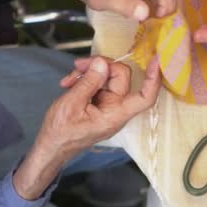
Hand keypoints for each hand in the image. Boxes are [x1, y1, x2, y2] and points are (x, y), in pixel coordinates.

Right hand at [13, 56, 160, 199]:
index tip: (156, 60)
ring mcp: (108, 104)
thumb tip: (103, 64)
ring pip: (107, 77)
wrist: (50, 146)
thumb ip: (90, 82)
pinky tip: (69, 83)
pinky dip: (84, 79)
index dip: (153, 79)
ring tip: (69, 80)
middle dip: (100, 67)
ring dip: (88, 73)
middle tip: (79, 66)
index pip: (145, 97)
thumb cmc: (61, 132)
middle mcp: (116, 108)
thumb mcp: (72, 104)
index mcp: (116, 114)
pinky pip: (98, 82)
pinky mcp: (100, 101)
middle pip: (121, 77)